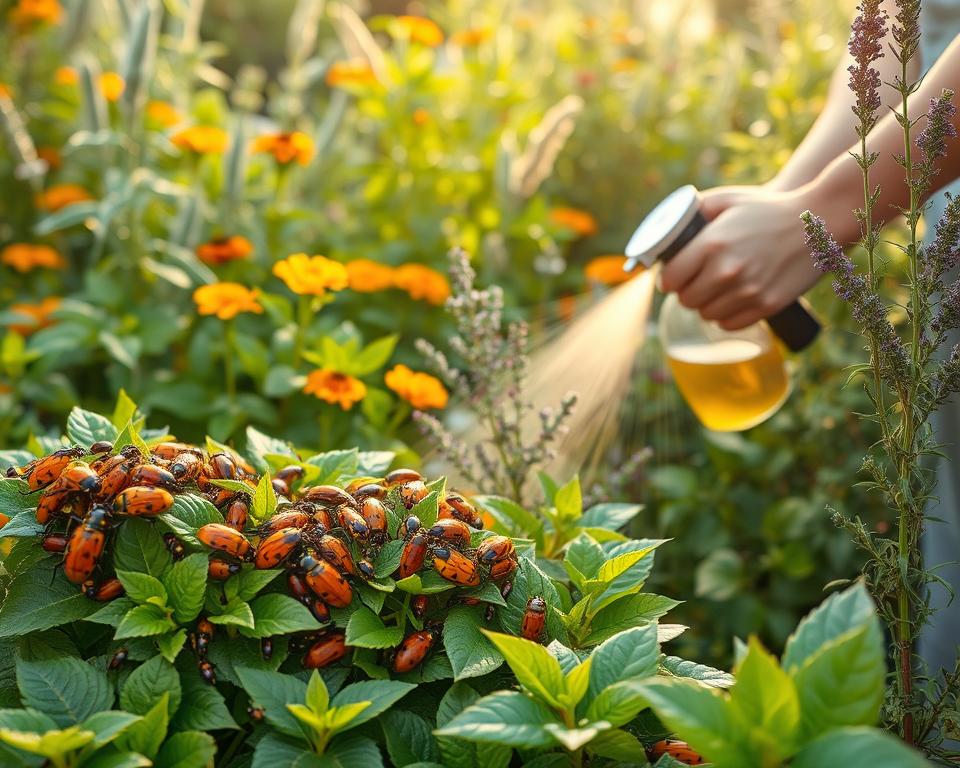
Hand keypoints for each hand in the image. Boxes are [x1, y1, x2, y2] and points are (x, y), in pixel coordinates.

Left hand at [659, 185, 823, 329]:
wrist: (820, 221)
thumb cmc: (769, 208)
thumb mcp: (728, 200)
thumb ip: (694, 212)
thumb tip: (668, 231)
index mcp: (712, 244)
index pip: (671, 279)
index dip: (667, 279)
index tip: (672, 277)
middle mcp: (727, 271)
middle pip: (686, 300)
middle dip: (686, 292)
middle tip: (693, 283)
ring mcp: (748, 291)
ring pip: (706, 315)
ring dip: (706, 305)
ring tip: (713, 291)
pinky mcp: (766, 305)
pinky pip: (730, 324)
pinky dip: (726, 316)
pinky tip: (730, 301)